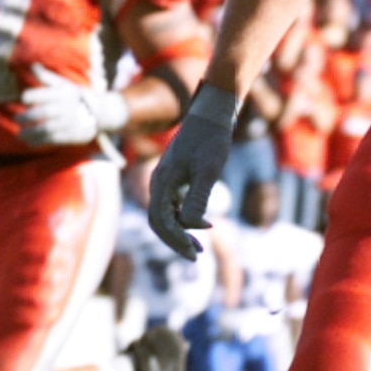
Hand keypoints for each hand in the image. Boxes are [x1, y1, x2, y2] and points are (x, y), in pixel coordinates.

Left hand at [14, 65, 129, 146]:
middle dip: (27, 117)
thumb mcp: (64, 84)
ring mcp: (70, 122)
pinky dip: (40, 141)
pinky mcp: (73, 135)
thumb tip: (32, 65)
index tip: (23, 99)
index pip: (44, 94)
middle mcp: (67, 107)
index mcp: (64, 93)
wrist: (100, 112)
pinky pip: (53, 139)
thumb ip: (47, 77)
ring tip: (20, 135)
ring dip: (30, 133)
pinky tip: (30, 142)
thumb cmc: (75, 96)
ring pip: (46, 128)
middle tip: (17, 120)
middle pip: (44, 112)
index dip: (31, 96)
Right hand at [148, 83, 237, 259]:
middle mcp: (158, 181)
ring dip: (179, 231)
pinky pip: (171, 204)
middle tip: (197, 256)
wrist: (212, 115)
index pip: (161, 221)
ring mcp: (165, 179)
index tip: (197, 250)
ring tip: (199, 246)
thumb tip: (192, 226)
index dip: (176, 239)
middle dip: (176, 240)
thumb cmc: (212, 140)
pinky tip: (199, 224)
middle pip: (158, 221)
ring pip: (164, 213)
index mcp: (162, 181)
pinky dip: (182, 218)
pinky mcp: (174, 176)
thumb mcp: (209, 170)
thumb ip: (199, 197)